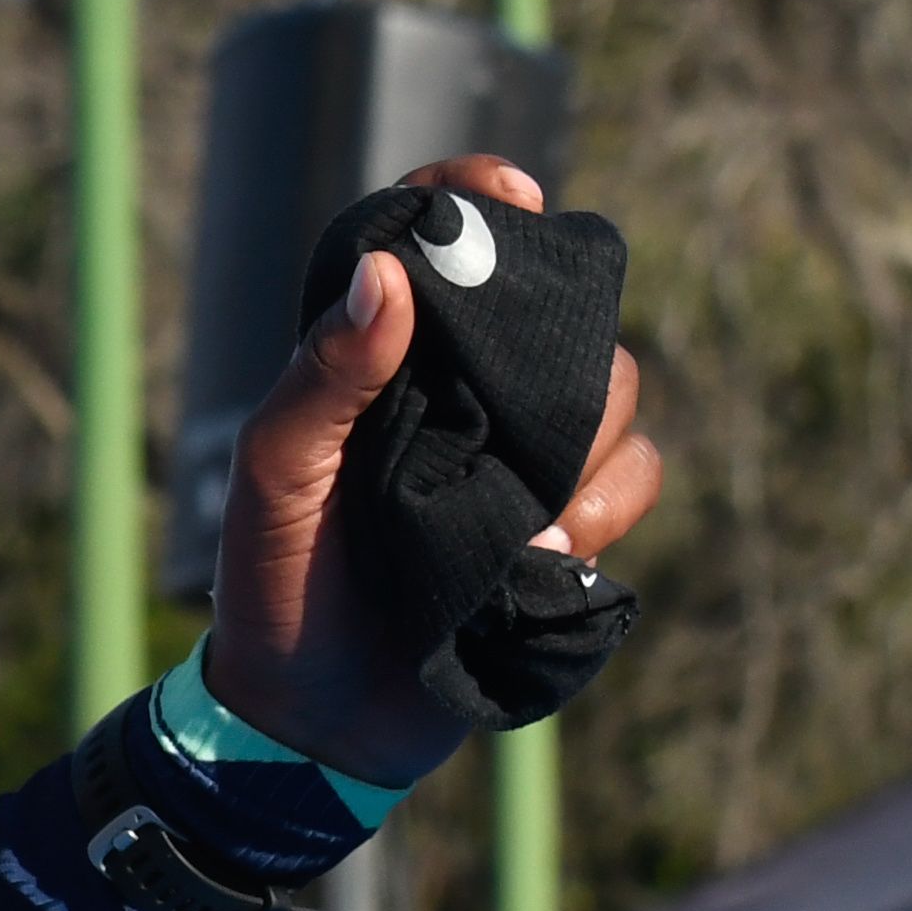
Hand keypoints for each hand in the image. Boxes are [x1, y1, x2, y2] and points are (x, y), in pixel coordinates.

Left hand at [197, 155, 660, 783]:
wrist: (312, 714)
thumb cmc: (276, 583)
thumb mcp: (278, 477)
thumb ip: (324, 375)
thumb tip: (390, 275)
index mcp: (389, 361)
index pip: (443, 248)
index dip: (479, 205)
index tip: (508, 195)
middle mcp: (469, 394)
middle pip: (564, 317)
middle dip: (555, 352)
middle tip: (501, 415)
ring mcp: (526, 456)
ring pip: (617, 395)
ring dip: (573, 449)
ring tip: (503, 517)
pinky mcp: (570, 521)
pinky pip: (635, 477)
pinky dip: (600, 510)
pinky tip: (537, 553)